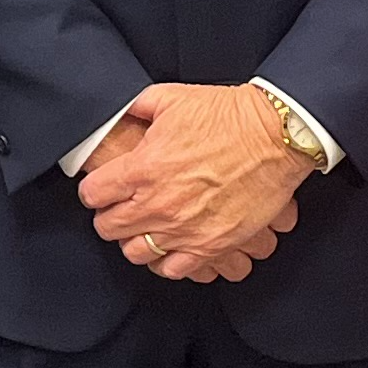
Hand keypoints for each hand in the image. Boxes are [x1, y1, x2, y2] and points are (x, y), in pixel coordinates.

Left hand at [78, 83, 315, 278]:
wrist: (275, 136)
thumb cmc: (227, 115)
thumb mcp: (171, 98)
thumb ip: (137, 107)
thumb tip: (119, 113)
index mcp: (142, 168)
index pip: (92, 194)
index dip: (94, 189)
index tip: (102, 188)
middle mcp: (157, 203)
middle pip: (108, 227)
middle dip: (110, 215)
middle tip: (121, 207)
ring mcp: (183, 229)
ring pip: (135, 253)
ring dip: (134, 240)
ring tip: (144, 228)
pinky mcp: (211, 245)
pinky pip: (173, 269)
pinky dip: (166, 260)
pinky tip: (169, 245)